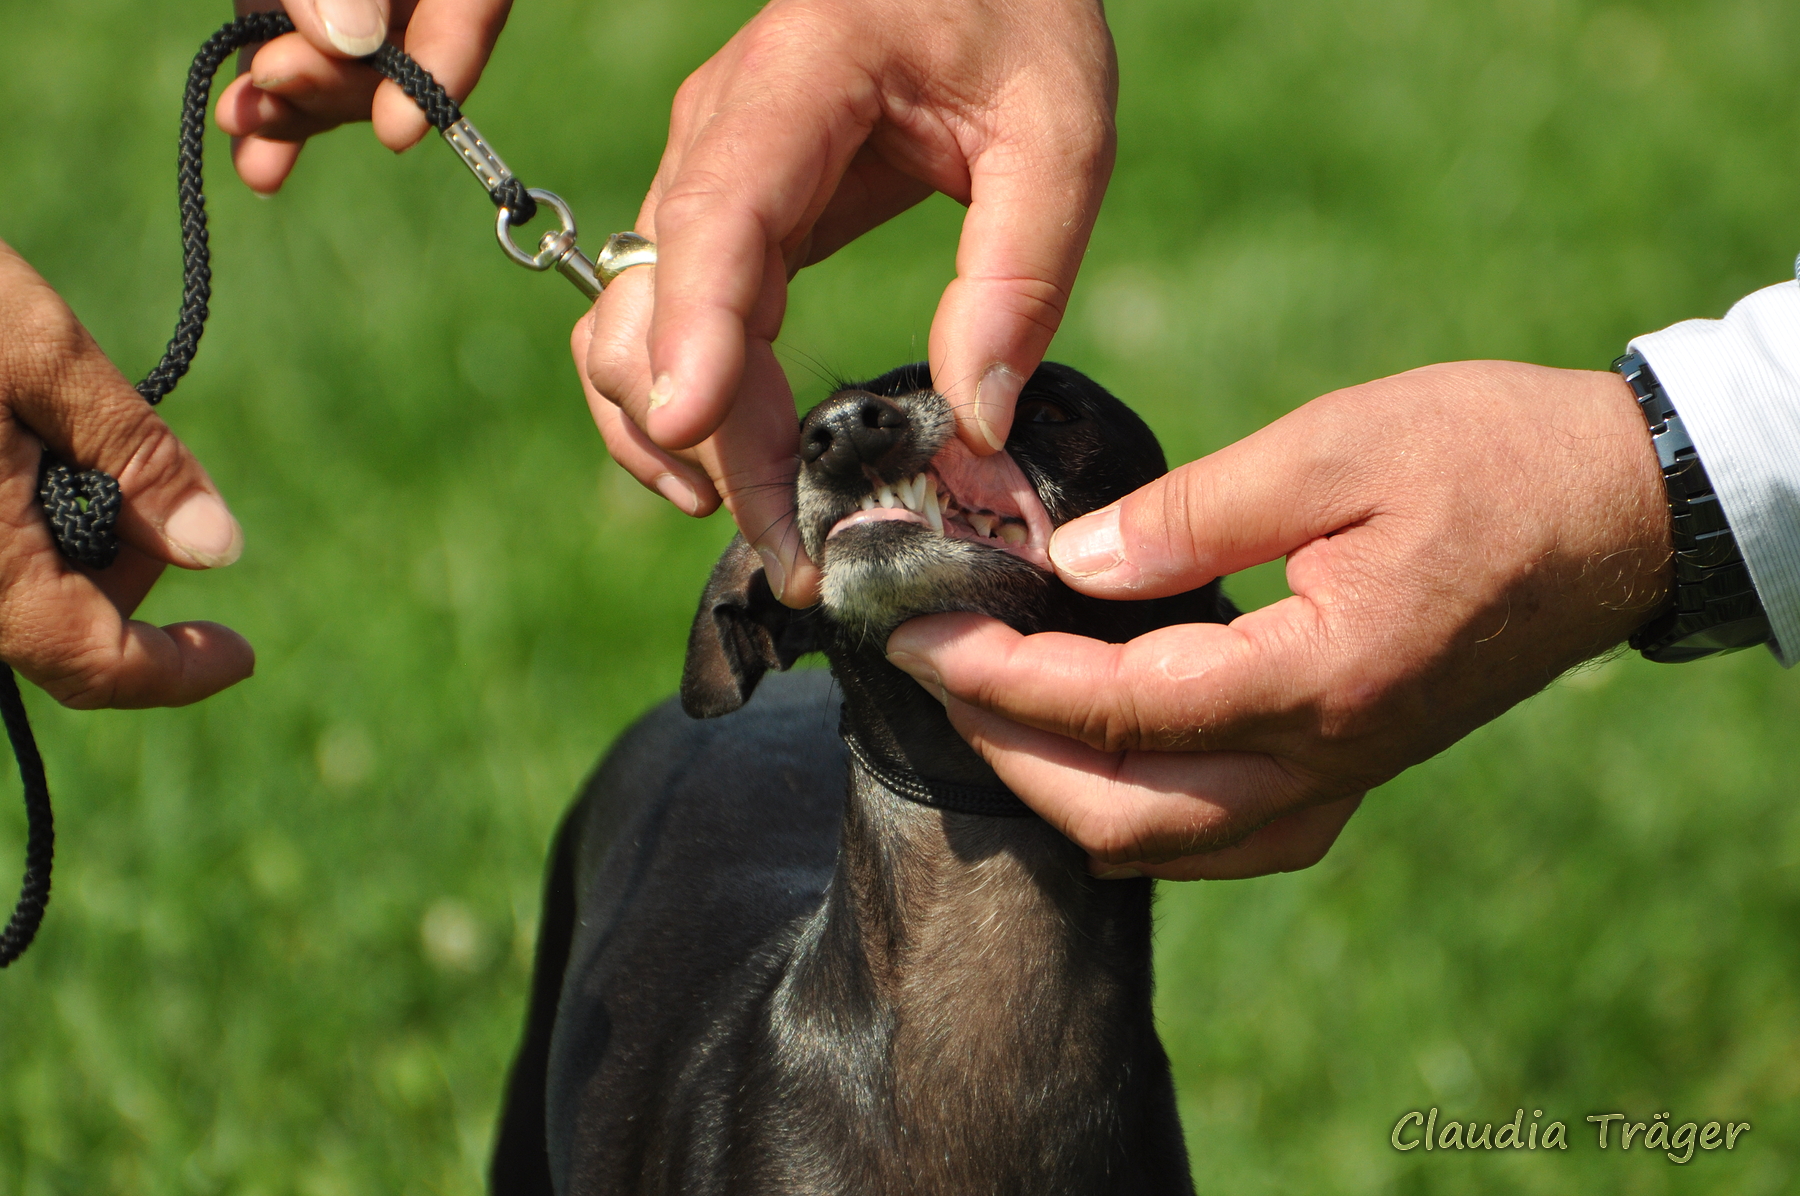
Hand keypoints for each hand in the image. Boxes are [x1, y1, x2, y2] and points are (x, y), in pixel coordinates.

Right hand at [0, 242, 252, 706]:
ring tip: (37, 424)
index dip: (179, 672)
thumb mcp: (34, 352)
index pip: (96, 667)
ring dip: (61, 535)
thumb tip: (220, 547)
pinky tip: (10, 443)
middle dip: (121, 565)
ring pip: (13, 594)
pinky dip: (14, 522)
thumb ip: (134, 457)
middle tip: (130, 462)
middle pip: (58, 625)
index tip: (242, 654)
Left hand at [216, 0, 512, 193]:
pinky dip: (276, 112)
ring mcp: (361, 8)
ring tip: (241, 120)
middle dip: (338, 85)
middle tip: (274, 81)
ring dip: (296, 110)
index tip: (397, 130)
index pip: (472, 9)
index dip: (445, 68)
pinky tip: (258, 169)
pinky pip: (298, 63)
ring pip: (349, 71)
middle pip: (406, 50)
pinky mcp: (302, 10)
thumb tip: (348, 40)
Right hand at [581, 0, 1117, 605]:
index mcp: (799, 84)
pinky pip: (655, 325)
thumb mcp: (1060, 125)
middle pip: (659, 305)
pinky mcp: (716, 219)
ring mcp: (701, 177)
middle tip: (800, 554)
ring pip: (630, 328)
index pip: (721, 213)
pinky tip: (731, 470)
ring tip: (774, 530)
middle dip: (711, 443)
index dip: (696, 327)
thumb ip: (1019, 269)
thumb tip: (975, 424)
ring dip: (676, 440)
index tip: (693, 429)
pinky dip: (674, 406)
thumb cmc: (1012, 17)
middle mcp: (716, 135)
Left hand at [886, 361, 1672, 878]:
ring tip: (984, 706)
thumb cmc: (1491, 456)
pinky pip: (1218, 837)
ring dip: (1057, 788)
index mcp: (1318, 678)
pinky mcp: (1351, 771)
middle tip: (929, 670)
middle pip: (1120, 811)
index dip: (997, 678)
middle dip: (1004, 748)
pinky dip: (1132, 809)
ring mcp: (1343, 779)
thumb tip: (1071, 563)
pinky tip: (1088, 752)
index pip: (1114, 710)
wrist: (1621, 511)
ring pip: (1163, 843)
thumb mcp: (1338, 447)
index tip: (914, 634)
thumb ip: (1195, 513)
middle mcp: (1326, 758)